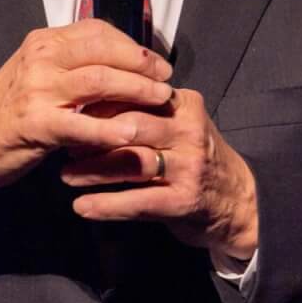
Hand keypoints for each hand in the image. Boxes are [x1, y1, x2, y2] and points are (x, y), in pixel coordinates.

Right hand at [0, 20, 173, 247]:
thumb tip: (122, 69)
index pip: (99, 30)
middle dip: (143, 66)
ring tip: (162, 101)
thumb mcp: (38, 79)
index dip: (134, 45)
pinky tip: (132, 136)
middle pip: (105, 52)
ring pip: (99, 81)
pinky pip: (82, 124)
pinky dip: (111, 129)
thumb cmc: (6, 114)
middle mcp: (40, 58)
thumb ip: (72, 69)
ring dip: (137, 91)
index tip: (157, 62)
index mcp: (43, 42)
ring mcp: (36, 89)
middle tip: (168, 81)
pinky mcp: (34, 123)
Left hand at [58, 86, 259, 264]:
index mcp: (184, 105)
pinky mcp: (185, 201)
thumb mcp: (178, 126)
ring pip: (132, 162)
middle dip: (92, 134)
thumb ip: (145, 112)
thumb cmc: (194, 160)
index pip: (135, 95)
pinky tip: (83, 207)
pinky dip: (107, 205)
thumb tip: (88, 102)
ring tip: (66, 176)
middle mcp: (189, 131)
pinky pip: (139, 201)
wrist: (238, 202)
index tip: (70, 110)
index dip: (98, 103)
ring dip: (93, 170)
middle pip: (131, 125)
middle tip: (63, 142)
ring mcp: (189, 167)